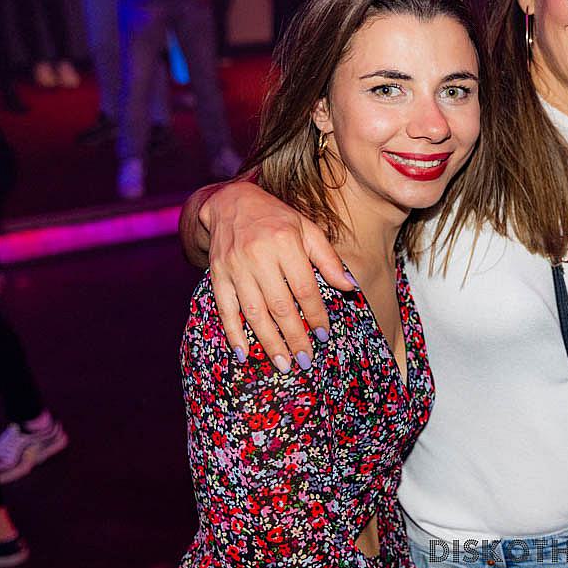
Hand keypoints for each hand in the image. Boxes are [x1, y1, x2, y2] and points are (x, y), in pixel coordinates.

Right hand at [200, 180, 352, 370]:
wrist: (230, 203)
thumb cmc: (277, 219)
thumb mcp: (308, 230)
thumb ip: (328, 259)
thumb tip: (350, 287)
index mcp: (286, 243)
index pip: (304, 288)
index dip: (315, 314)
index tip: (324, 335)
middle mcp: (259, 256)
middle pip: (280, 305)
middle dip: (294, 336)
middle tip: (306, 360)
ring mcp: (235, 267)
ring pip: (253, 312)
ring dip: (268, 341)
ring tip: (283, 364)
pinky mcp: (218, 275)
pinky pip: (225, 309)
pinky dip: (233, 333)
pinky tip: (243, 354)